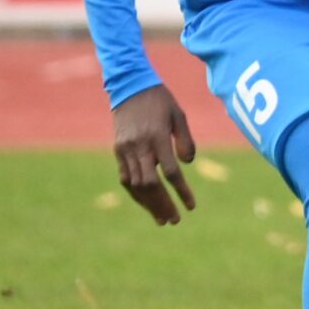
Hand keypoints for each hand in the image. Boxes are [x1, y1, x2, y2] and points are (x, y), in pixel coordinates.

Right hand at [109, 84, 197, 225]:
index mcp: (157, 137)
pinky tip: (146, 204)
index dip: (181, 191)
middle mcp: (139, 146)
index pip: (170, 172)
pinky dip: (136, 193)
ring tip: (161, 219)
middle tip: (175, 221)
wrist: (129, 87)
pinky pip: (125, 177)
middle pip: (150, 184)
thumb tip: (188, 164)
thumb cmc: (160, 101)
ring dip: (149, 204)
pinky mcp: (118, 150)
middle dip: (163, 205)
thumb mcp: (179, 115)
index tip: (191, 206)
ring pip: (135, 185)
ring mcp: (125, 150)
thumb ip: (186, 140)